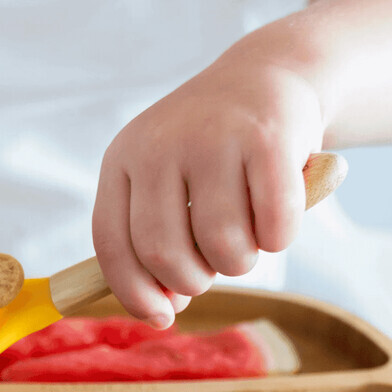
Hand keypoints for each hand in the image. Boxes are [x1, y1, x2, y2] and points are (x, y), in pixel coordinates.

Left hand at [93, 56, 324, 326]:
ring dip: (241, 263)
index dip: (135, 294)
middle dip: (194, 281)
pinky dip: (280, 238)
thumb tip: (161, 312)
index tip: (163, 316)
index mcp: (123, 159)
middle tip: (214, 265)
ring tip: (248, 236)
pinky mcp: (268, 138)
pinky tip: (278, 216)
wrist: (271, 75)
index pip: (112, 246)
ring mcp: (213, 137)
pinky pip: (274, 229)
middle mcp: (159, 145)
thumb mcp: (166, 183)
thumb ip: (155, 242)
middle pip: (164, 254)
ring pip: (222, 248)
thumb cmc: (213, 152)